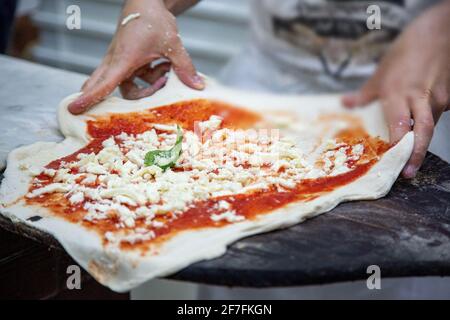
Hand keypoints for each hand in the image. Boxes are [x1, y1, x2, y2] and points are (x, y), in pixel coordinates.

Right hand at [68, 0, 203, 114]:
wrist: (146, 3)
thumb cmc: (154, 20)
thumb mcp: (173, 45)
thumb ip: (184, 67)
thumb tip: (197, 86)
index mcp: (123, 60)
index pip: (104, 83)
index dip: (90, 98)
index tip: (74, 109)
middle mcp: (116, 62)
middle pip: (100, 86)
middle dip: (100, 98)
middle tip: (102, 110)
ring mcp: (119, 62)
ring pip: (121, 84)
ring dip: (145, 85)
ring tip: (164, 72)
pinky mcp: (125, 61)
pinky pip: (132, 78)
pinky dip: (147, 78)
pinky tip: (162, 65)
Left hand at [342, 2, 449, 177]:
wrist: (437, 33)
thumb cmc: (406, 52)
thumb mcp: (380, 73)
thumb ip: (364, 94)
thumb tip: (345, 104)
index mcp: (398, 93)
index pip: (399, 125)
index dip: (396, 145)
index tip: (390, 160)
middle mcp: (420, 97)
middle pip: (423, 131)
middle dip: (416, 154)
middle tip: (409, 172)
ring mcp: (438, 97)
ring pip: (431, 125)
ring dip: (421, 141)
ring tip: (411, 158)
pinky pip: (439, 115)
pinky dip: (428, 124)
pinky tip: (420, 131)